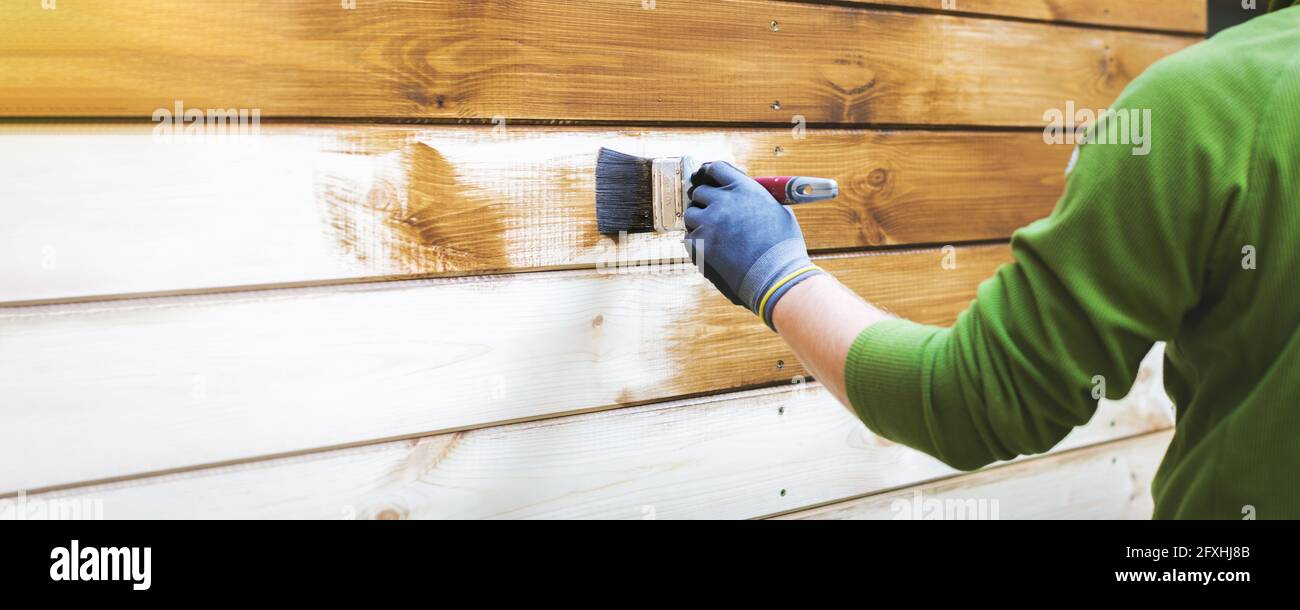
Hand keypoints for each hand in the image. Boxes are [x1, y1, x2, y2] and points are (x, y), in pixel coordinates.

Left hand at [683, 161, 822, 329]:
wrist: (777, 276)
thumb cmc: (783, 247)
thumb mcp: (778, 210)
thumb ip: (755, 198)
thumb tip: (744, 194)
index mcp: (744, 188)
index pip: (716, 168)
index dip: (710, 175)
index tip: (707, 181)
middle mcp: (723, 201)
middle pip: (699, 192)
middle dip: (705, 202)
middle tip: (713, 215)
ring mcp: (709, 222)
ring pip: (691, 214)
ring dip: (699, 223)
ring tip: (715, 235)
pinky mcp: (700, 244)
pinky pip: (689, 238)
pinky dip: (698, 244)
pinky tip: (714, 251)